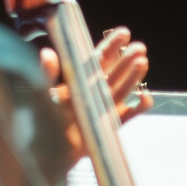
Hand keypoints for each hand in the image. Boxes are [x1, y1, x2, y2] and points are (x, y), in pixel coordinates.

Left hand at [39, 27, 150, 163]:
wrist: (46, 152)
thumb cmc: (41, 120)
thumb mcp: (41, 94)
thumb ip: (46, 74)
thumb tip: (47, 53)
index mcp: (80, 79)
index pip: (98, 58)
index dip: (111, 45)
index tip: (124, 33)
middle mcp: (95, 90)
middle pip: (115, 71)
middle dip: (127, 59)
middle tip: (140, 47)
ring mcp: (105, 107)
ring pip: (123, 89)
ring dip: (134, 77)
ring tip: (143, 63)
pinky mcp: (111, 124)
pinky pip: (129, 115)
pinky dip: (139, 107)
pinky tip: (145, 98)